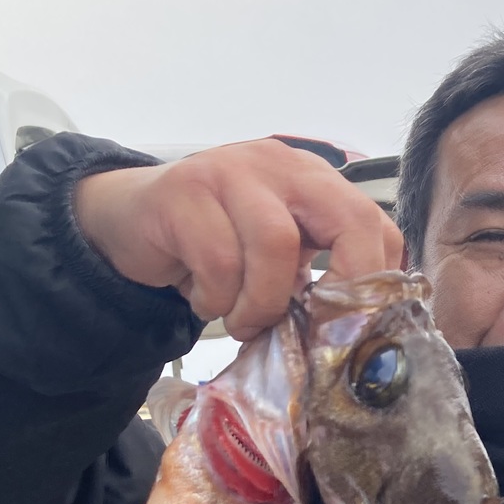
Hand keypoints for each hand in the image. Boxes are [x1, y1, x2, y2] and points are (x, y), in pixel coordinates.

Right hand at [74, 138, 402, 339]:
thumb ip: (314, 277)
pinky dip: (216, 299)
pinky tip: (205, 301)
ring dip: (261, 303)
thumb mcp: (275, 259)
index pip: (374, 224)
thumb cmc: (213, 246)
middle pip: (346, 222)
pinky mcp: (184, 190)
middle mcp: (282, 166)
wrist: (128, 220)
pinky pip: (219, 260)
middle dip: (340, 291)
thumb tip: (353, 337)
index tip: (352, 328)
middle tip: (314, 332)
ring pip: (277, 245)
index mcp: (315, 182)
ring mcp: (233, 171)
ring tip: (242, 322)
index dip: (375, 282)